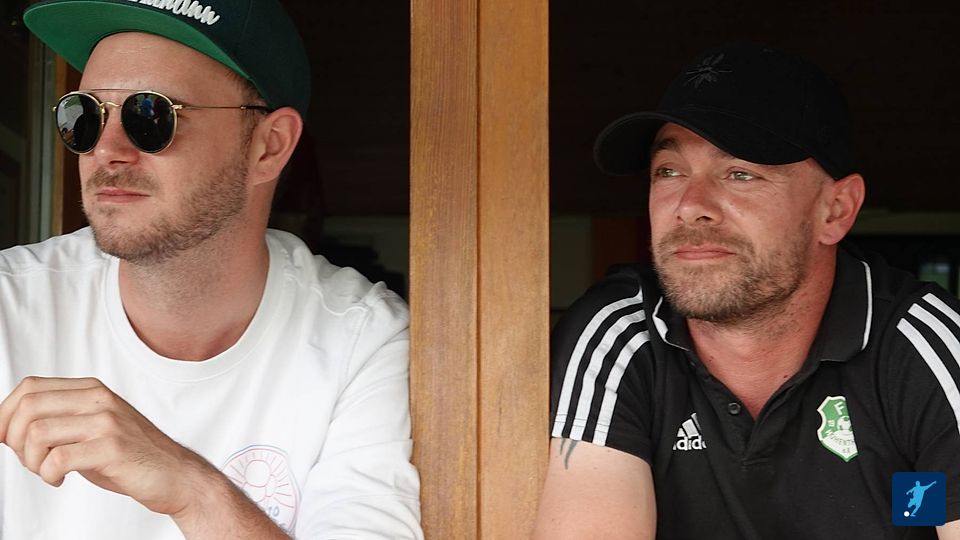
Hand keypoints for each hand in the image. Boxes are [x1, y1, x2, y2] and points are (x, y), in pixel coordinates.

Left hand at [0, 376, 213, 515]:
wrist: (174, 474)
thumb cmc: (129, 456)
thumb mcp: (91, 429)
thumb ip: (59, 421)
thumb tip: (6, 428)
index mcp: (92, 390)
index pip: (30, 387)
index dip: (5, 414)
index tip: (5, 438)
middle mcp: (99, 399)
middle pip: (28, 408)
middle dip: (14, 440)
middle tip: (31, 460)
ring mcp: (107, 422)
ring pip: (37, 433)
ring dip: (31, 461)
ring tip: (47, 471)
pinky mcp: (112, 448)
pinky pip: (58, 458)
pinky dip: (48, 474)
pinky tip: (60, 479)